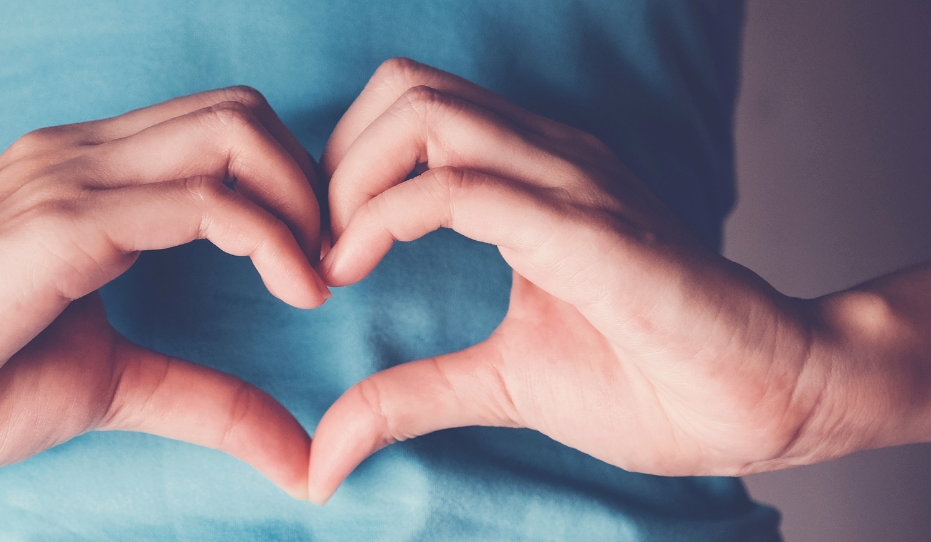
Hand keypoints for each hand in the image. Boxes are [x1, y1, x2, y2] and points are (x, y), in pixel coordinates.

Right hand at [0, 87, 326, 497]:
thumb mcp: (110, 383)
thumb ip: (205, 400)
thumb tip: (297, 455)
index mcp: (90, 178)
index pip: (223, 131)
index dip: (290, 186)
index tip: (317, 263)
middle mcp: (84, 156)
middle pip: (243, 112)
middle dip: (311, 181)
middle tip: (330, 262)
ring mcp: (71, 179)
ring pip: (234, 135)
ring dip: (303, 202)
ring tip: (318, 279)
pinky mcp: (62, 224)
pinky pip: (203, 201)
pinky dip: (271, 237)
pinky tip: (295, 290)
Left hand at [307, 59, 829, 503]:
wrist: (760, 400)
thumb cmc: (648, 380)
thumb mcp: (499, 382)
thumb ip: (410, 395)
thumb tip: (325, 454)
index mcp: (529, 174)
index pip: (410, 107)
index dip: (343, 166)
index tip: (321, 250)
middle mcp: (546, 157)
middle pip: (404, 86)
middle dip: (335, 158)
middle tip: (319, 244)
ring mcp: (569, 182)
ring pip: (425, 115)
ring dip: (351, 179)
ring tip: (336, 257)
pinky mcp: (586, 229)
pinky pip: (463, 188)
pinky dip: (385, 218)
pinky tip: (356, 269)